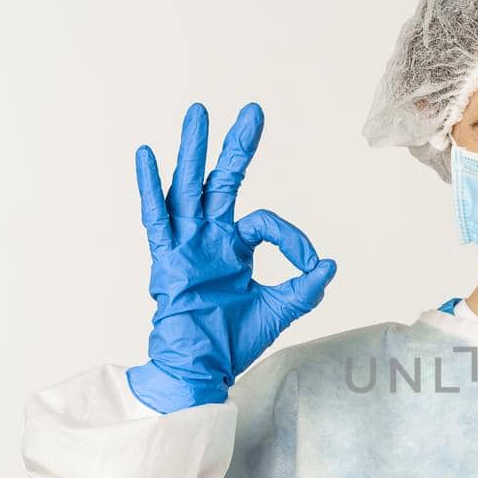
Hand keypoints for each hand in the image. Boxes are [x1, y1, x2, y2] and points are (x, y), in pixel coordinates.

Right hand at [125, 102, 336, 412]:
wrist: (202, 366)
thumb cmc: (232, 340)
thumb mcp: (278, 310)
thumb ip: (304, 288)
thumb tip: (330, 265)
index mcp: (234, 247)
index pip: (264, 221)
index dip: (292, 238)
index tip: (310, 263)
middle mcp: (209, 238)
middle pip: (222, 182)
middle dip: (237, 147)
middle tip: (253, 110)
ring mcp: (186, 245)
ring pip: (188, 188)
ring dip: (192, 151)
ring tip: (197, 113)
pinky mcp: (166, 260)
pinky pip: (156, 220)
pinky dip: (150, 188)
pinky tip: (147, 156)